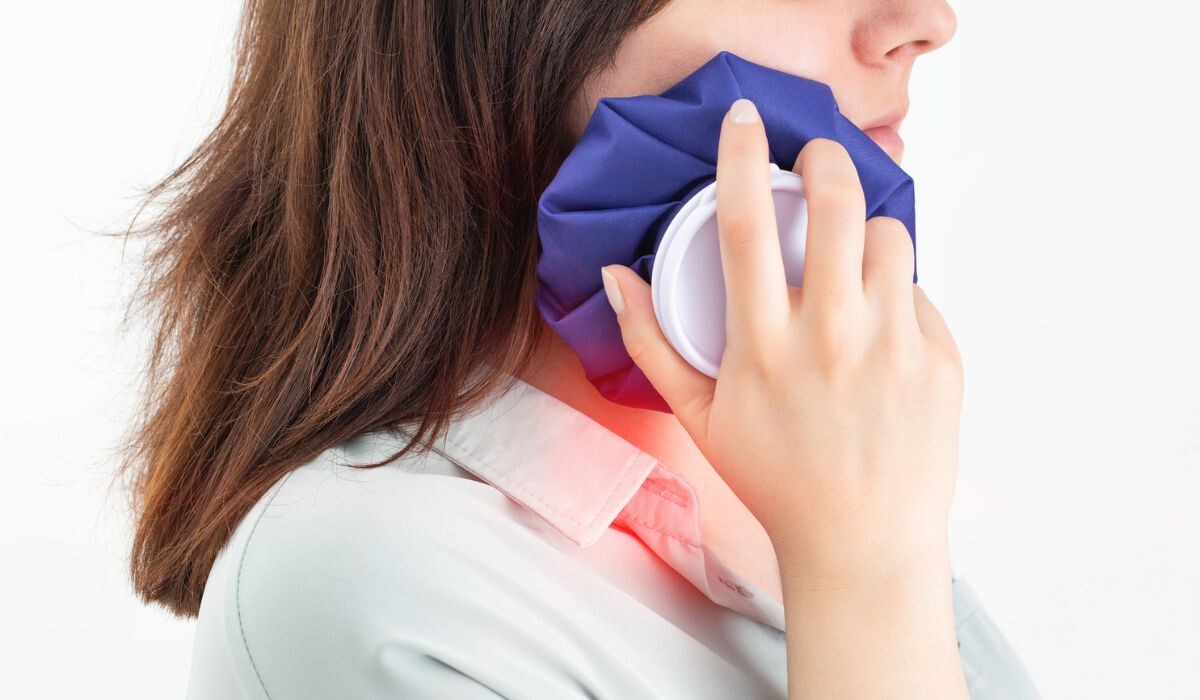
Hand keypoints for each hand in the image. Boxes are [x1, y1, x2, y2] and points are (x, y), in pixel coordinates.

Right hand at [600, 97, 963, 587]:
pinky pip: (919, 291)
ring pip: (888, 236)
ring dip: (865, 230)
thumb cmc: (775, 480)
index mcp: (764, 348)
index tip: (743, 119)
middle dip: (826, 159)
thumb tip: (616, 277)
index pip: (748, 225)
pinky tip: (878, 330)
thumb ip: (650, 343)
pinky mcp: (939, 359)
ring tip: (849, 258)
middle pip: (835, 204)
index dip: (741, 158)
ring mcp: (893, 347)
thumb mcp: (698, 418)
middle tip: (815, 161)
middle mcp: (831, 338)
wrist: (862, 543)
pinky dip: (896, 294)